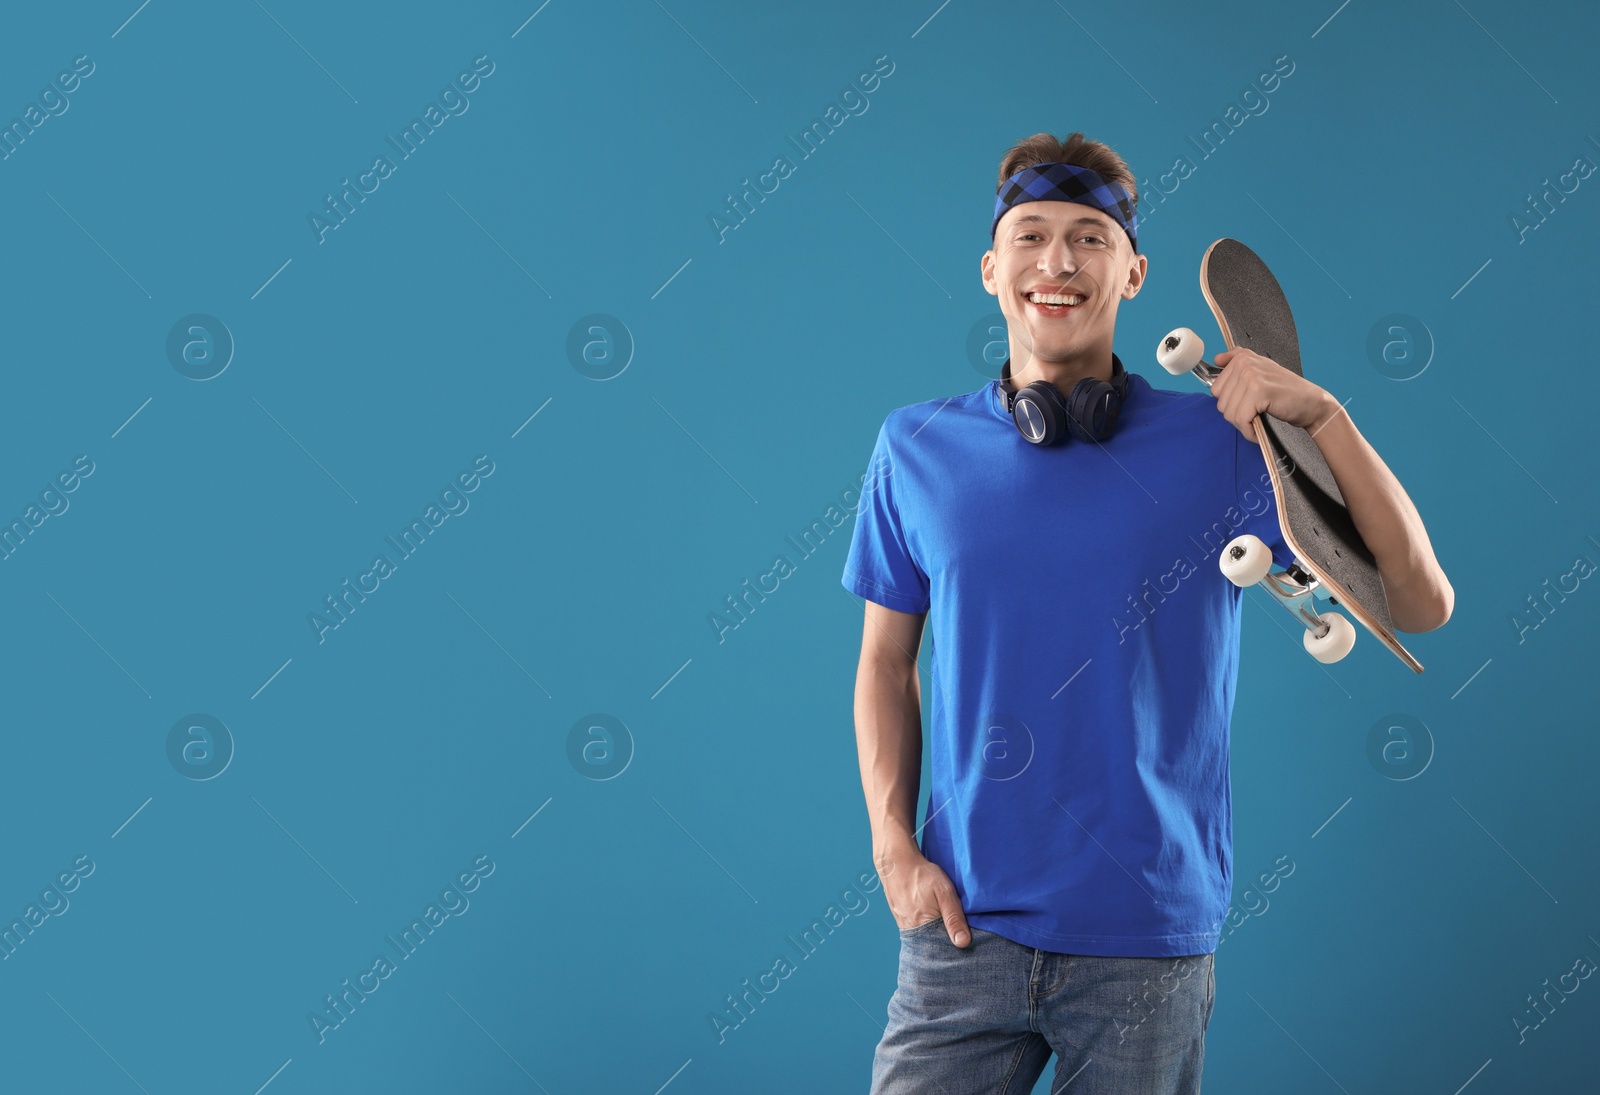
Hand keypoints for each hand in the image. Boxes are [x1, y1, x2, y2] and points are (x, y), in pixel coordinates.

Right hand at [879, 844, 971, 946]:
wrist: (896, 862)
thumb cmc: (922, 875)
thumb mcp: (944, 892)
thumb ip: (954, 917)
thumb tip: (963, 943)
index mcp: (924, 926)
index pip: (943, 948)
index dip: (955, 945)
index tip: (967, 940)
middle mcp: (911, 931)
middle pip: (933, 945)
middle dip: (946, 941)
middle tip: (956, 927)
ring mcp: (904, 925)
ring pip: (925, 937)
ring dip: (935, 934)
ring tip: (944, 921)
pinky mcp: (901, 919)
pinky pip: (917, 930)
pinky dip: (926, 927)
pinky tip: (932, 917)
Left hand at [1211, 347, 1336, 441]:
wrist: (1312, 403)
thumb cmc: (1286, 392)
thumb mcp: (1262, 370)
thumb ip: (1238, 361)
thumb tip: (1216, 359)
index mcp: (1243, 357)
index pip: (1216, 389)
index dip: (1230, 403)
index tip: (1246, 406)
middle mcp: (1245, 363)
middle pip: (1221, 402)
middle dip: (1236, 415)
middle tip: (1254, 416)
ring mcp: (1251, 376)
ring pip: (1229, 412)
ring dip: (1242, 425)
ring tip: (1257, 422)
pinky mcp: (1259, 392)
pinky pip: (1241, 419)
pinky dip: (1248, 431)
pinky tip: (1258, 430)